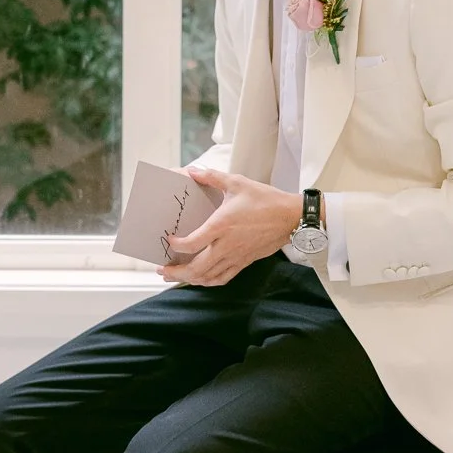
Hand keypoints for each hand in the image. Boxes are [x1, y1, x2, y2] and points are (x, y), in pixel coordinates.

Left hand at [158, 168, 301, 286]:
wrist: (291, 217)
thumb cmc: (265, 200)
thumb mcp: (237, 183)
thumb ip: (212, 177)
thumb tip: (193, 171)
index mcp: (221, 225)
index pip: (192, 243)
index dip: (176, 245)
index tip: (169, 240)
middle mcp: (226, 245)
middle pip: (196, 267)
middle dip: (175, 271)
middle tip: (161, 269)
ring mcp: (236, 256)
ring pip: (208, 277)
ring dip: (189, 279)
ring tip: (174, 276)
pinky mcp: (244, 262)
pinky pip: (223, 278)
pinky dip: (208, 281)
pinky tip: (200, 279)